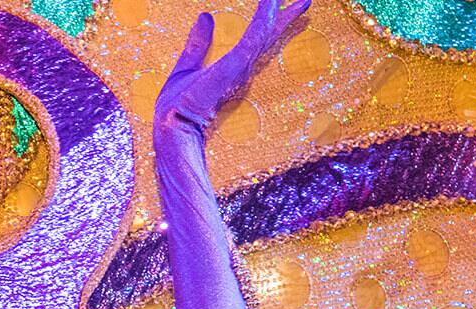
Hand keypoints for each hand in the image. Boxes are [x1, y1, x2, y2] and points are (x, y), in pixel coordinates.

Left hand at [153, 0, 310, 135]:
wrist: (171, 128)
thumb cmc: (176, 108)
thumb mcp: (186, 68)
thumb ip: (198, 44)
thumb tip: (206, 16)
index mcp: (231, 68)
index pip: (256, 40)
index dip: (271, 21)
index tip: (282, 3)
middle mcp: (239, 69)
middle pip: (266, 37)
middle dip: (285, 17)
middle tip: (304, 1)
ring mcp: (236, 70)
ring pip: (262, 36)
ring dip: (277, 15)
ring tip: (298, 0)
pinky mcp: (229, 70)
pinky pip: (250, 41)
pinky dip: (261, 22)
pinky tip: (269, 4)